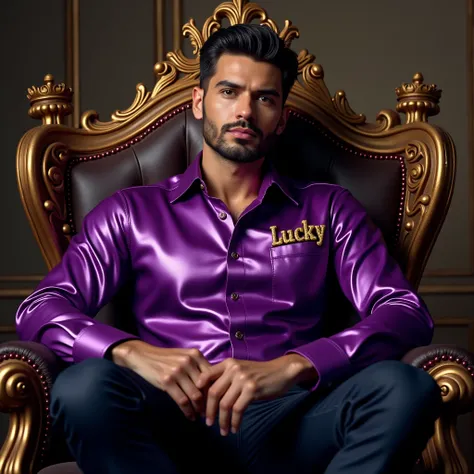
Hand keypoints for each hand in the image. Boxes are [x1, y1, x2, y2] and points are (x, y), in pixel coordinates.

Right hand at [112, 340, 210, 420]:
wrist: (144, 356)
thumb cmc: (167, 358)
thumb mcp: (184, 357)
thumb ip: (198, 367)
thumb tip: (213, 386)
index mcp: (195, 355)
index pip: (212, 375)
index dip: (215, 390)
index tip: (216, 400)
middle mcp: (188, 362)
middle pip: (205, 387)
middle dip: (209, 402)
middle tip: (210, 412)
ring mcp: (178, 371)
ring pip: (195, 395)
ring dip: (199, 409)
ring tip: (200, 415)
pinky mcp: (167, 381)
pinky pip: (182, 400)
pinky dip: (188, 411)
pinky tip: (190, 416)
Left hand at [196, 354, 315, 435]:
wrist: (281, 371)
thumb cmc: (258, 373)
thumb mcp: (240, 370)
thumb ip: (225, 378)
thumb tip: (207, 397)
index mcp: (228, 363)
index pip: (206, 377)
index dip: (199, 394)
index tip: (198, 407)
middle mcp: (233, 369)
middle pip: (213, 393)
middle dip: (208, 411)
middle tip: (208, 423)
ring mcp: (243, 379)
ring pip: (225, 404)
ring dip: (222, 421)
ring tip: (223, 430)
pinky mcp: (252, 389)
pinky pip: (238, 410)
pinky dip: (234, 422)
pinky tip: (235, 428)